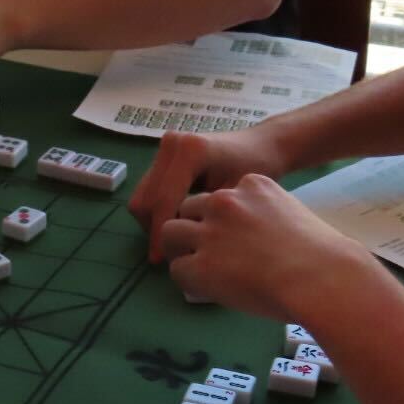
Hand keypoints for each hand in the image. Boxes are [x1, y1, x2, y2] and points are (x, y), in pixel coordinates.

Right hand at [129, 128, 291, 262]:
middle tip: (169, 251)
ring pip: (142, 195)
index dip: (160, 233)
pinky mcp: (162, 154)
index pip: (164, 200)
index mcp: (192, 151)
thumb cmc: (257, 170)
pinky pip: (148, 190)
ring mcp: (165, 147)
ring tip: (175, 235)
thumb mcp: (235, 196)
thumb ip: (207, 217)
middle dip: (153, 228)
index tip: (160, 259)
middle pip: (145, 198)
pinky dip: (156, 209)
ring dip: (152, 220)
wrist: (261, 144)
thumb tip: (179, 246)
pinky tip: (176, 221)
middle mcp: (173, 144)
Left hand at [158, 174, 379, 320]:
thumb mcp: (292, 216)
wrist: (323, 279)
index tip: (234, 237)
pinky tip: (206, 288)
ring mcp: (210, 231)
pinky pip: (177, 268)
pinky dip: (188, 279)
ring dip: (180, 249)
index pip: (219, 196)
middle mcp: (225, 201)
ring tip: (197, 267)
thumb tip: (244, 242)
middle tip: (205, 251)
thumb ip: (263, 218)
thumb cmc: (323, 255)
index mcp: (252, 185)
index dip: (221, 218)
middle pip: (188, 207)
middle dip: (193, 228)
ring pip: (170, 232)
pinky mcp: (201, 264)